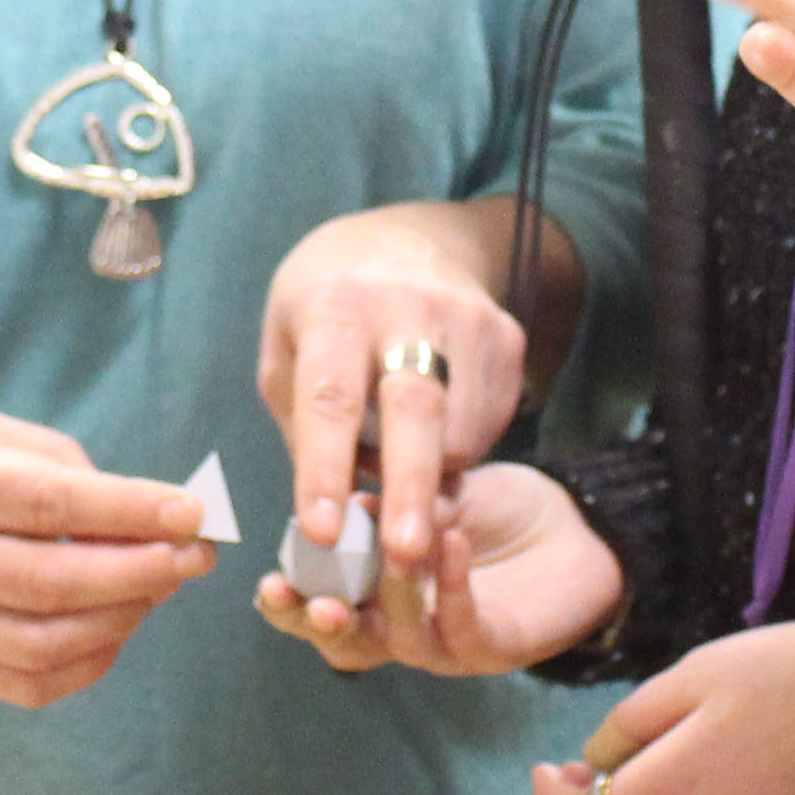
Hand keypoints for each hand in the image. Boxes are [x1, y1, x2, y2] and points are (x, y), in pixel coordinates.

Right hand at [0, 404, 211, 708]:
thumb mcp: (35, 447)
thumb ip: (98, 486)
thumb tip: (177, 530)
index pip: (49, 503)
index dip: (128, 512)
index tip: (192, 514)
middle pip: (44, 581)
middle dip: (137, 572)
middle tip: (197, 557)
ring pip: (39, 642)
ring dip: (120, 618)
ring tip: (163, 585)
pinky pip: (30, 683)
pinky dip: (92, 662)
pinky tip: (123, 625)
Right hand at [254, 463, 624, 675]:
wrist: (575, 526)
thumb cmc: (495, 512)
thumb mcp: (435, 493)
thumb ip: (392, 503)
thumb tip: (347, 500)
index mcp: (371, 592)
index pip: (314, 605)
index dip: (287, 600)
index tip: (268, 579)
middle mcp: (399, 628)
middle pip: (343, 644)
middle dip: (318, 623)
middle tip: (308, 600)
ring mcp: (444, 645)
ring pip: (399, 637)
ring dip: (391, 594)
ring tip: (394, 548)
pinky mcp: (492, 648)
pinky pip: (462, 626)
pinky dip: (451, 587)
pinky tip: (450, 544)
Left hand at [259, 203, 554, 582]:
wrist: (412, 237)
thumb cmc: (329, 306)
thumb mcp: (287, 346)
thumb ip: (304, 424)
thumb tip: (335, 512)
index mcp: (337, 307)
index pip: (331, 396)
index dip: (323, 468)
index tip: (320, 530)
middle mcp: (408, 308)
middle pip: (416, 408)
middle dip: (410, 488)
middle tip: (404, 557)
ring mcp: (470, 321)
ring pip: (460, 430)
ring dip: (430, 475)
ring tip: (400, 470)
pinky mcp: (507, 339)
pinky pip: (490, 423)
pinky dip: (458, 448)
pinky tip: (434, 426)